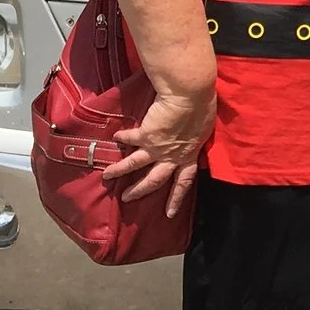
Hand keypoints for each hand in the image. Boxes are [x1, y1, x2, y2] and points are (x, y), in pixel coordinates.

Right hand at [110, 83, 216, 216]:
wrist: (190, 96)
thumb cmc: (203, 108)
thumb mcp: (203, 129)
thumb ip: (194, 138)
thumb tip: (192, 137)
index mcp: (188, 156)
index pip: (183, 182)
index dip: (176, 198)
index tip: (169, 213)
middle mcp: (171, 157)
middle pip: (154, 180)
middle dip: (140, 191)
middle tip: (127, 199)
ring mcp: (156, 148)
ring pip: (134, 164)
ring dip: (119, 170)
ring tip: (106, 175)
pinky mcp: (145, 135)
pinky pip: (130, 138)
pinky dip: (122, 138)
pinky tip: (114, 138)